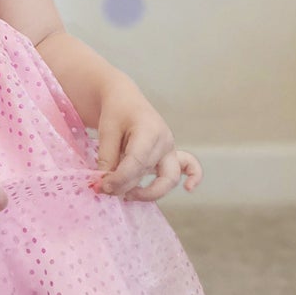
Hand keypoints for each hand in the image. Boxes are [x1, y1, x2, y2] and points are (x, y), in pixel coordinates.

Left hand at [90, 77, 202, 201]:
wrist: (125, 99)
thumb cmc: (116, 112)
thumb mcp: (106, 131)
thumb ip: (106, 158)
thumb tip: (106, 184)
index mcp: (149, 130)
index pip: (136, 162)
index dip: (119, 178)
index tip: (103, 186)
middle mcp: (164, 141)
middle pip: (149, 172)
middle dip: (126, 185)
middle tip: (107, 189)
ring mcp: (170, 149)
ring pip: (167, 178)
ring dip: (148, 192)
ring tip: (127, 195)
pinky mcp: (172, 155)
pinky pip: (189, 166)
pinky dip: (193, 177)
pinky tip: (189, 188)